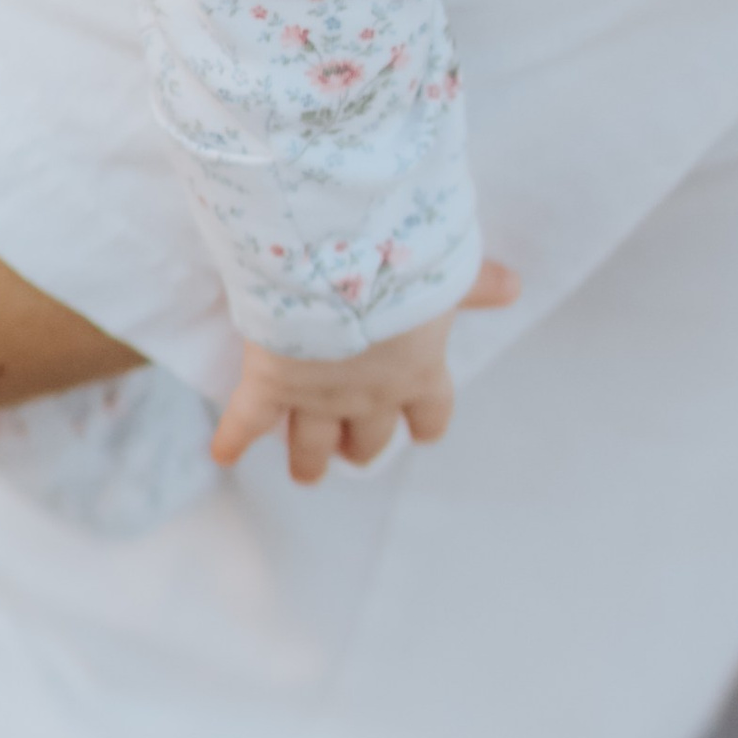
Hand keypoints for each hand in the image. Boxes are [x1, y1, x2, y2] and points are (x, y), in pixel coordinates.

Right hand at [210, 260, 521, 485]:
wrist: (340, 264)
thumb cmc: (402, 266)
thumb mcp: (449, 271)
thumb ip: (476, 284)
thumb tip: (514, 286)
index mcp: (419, 373)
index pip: (430, 416)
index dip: (424, 423)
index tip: (420, 431)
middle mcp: (371, 397)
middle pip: (370, 440)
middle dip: (363, 447)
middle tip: (353, 454)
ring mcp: (318, 398)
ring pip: (313, 445)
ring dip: (310, 460)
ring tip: (307, 473)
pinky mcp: (271, 385)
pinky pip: (246, 421)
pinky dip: (232, 439)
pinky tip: (223, 455)